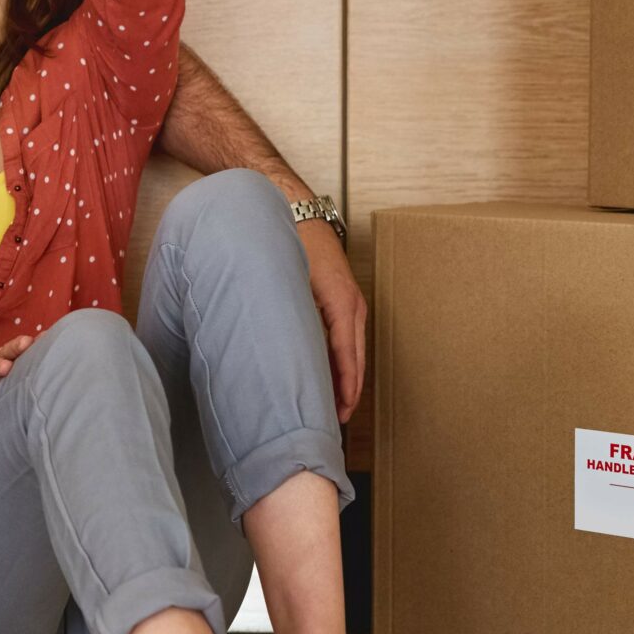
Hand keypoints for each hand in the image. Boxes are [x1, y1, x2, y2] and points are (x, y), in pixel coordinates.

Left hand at [298, 219, 366, 422]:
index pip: (346, 355)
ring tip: (333, 409)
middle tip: (335, 423)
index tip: (339, 414)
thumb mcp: (287, 281)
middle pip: (355, 358)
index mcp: (342, 303)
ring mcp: (351, 303)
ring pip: (353, 351)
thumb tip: (278, 349)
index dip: (344, 387)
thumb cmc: (288, 243)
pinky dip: (341, 361)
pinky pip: (345, 338)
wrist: (295, 210)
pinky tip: (329, 376)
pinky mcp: (342, 301)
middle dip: (347, 392)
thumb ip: (286, 314)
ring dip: (345, 379)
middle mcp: (352, 305)